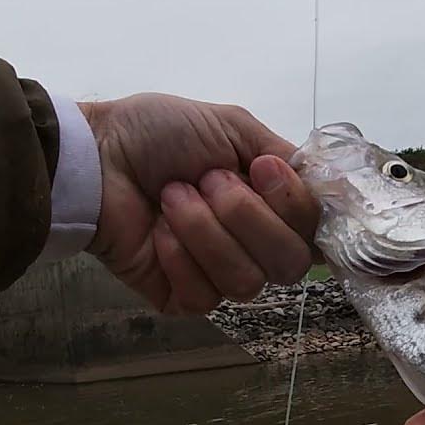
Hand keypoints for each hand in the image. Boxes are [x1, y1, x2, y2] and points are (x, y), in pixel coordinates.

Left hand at [79, 93, 318, 313]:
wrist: (97, 156)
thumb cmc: (160, 134)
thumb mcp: (232, 126)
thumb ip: (284, 157)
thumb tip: (327, 188)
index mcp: (273, 206)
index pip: (317, 232)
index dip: (295, 207)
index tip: (260, 170)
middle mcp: (255, 245)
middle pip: (290, 264)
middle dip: (244, 215)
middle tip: (205, 179)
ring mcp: (220, 275)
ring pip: (247, 282)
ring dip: (205, 230)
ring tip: (171, 197)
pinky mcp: (183, 298)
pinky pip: (204, 297)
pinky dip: (179, 256)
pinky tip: (157, 233)